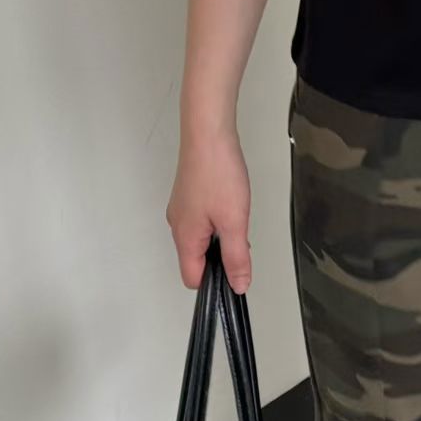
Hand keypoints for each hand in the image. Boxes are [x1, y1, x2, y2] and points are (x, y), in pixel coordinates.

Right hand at [167, 124, 252, 292]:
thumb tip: (238, 285)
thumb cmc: (218, 174)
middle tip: (243, 242)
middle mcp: (177, 226)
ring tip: (238, 221)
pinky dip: (217, 222)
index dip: (214, 283)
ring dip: (220, 239)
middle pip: (195, 260)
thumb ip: (237, 257)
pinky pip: (201, 221)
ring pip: (199, 239)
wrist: (208, 134)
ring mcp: (181, 209)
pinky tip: (231, 208)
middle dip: (220, 260)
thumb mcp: (234, 222)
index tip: (235, 275)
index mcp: (185, 238)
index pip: (192, 278)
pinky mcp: (188, 195)